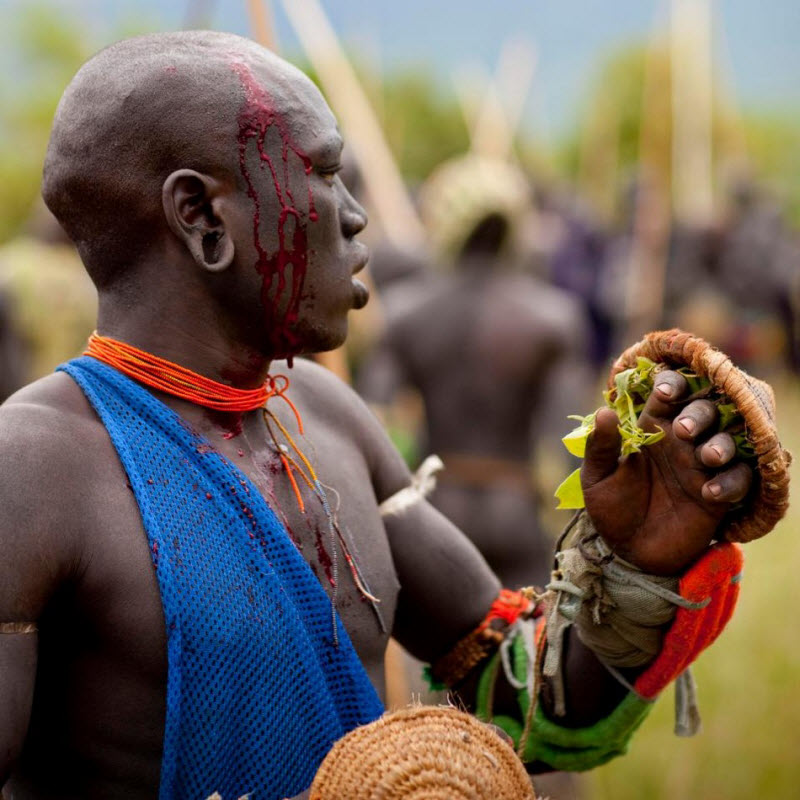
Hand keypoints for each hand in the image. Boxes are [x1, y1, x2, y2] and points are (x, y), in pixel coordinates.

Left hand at [581, 370, 752, 574]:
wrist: (629, 550)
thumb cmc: (611, 507)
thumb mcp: (597, 477)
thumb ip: (601, 446)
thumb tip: (604, 412)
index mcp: (652, 428)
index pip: (670, 395)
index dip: (672, 386)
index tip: (664, 393)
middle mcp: (682, 441)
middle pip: (704, 410)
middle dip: (700, 414)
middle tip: (684, 431)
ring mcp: (702, 467)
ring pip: (728, 441)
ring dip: (721, 445)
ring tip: (706, 458)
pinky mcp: (719, 495)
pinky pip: (739, 479)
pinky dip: (730, 482)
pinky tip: (708, 493)